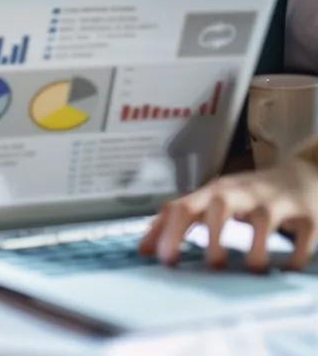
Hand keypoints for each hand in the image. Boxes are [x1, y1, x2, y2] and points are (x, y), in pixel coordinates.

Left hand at [139, 158, 317, 271]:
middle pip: (220, 205)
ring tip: (252, 268)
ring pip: (261, 219)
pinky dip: (294, 256)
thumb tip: (143, 246)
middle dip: (213, 235)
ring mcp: (274, 203)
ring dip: (255, 247)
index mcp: (214, 192)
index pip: (184, 206)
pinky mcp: (307, 216)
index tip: (161, 259)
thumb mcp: (212, 201)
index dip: (169, 231)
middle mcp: (241, 193)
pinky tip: (286, 268)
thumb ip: (179, 221)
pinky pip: (302, 237)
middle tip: (212, 266)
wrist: (303, 175)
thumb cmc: (247, 195)